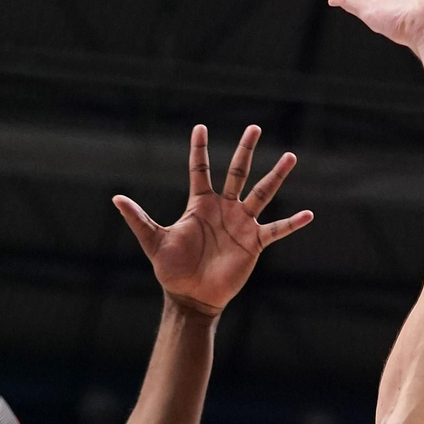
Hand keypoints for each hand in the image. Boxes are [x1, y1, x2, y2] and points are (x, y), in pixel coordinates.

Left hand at [113, 126, 312, 317]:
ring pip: (262, 193)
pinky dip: (291, 223)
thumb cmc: (172, 270)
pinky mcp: (253, 243)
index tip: (200, 127)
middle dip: (246, 150)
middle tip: (254, 127)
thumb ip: (138, 218)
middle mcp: (223, 209)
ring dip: (276, 176)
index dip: (199, 149)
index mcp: (200, 204)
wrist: (192, 296)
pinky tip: (307, 215)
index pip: (200, 169)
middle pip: (237, 172)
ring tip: (290, 157)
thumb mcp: (153, 241)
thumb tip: (116, 198)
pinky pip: (276, 230)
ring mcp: (241, 224)